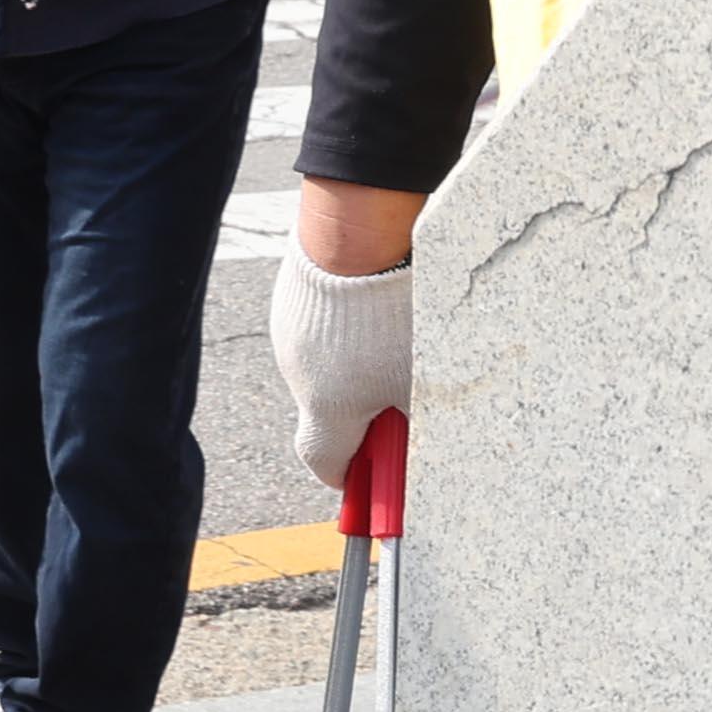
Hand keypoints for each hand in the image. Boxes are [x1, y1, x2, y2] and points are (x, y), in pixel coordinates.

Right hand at [270, 247, 413, 502]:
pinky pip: (319, 328)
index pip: (327, 466)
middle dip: (367, 412)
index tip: (376, 482)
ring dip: (357, 364)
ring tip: (397, 333)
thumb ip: (413, 422)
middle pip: (330, 412)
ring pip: (327, 366)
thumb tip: (415, 449)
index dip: (354, 479)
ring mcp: (289, 334)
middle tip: (407, 396)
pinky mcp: (290, 297)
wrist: (355, 229)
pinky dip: (345, 327)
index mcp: (327, 409)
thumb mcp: (422, 378)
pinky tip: (375, 304)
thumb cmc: (393, 313)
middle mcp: (299, 376)